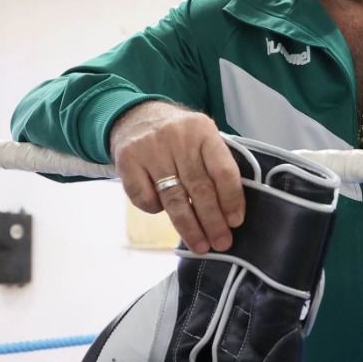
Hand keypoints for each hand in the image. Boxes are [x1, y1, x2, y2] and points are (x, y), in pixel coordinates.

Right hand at [109, 102, 244, 254]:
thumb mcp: (201, 136)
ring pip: (174, 198)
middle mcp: (178, 138)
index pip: (223, 170)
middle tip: (221, 243)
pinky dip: (156, 210)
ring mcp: (150, 149)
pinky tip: (164, 211)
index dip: (232, 200)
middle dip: (213, 221)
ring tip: (200, 246)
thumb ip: (215, 164)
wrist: (133, 115)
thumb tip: (230, 211)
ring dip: (189, 227)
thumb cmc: (177, 135)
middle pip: (200, 188)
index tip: (235, 222)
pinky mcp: (127, 161)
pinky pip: (146, 199)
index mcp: (203, 130)